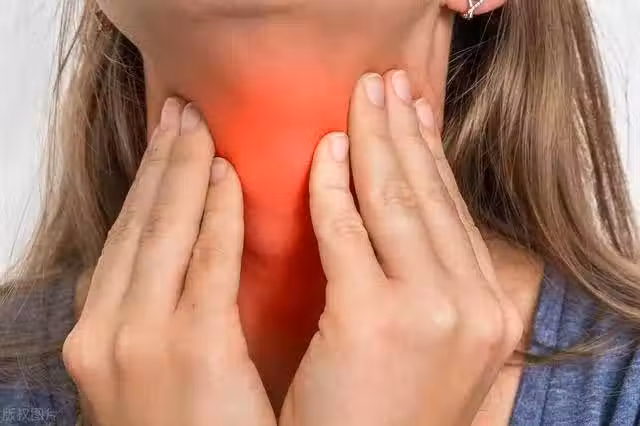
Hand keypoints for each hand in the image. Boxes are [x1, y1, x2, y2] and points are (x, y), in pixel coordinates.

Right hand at [62, 99, 275, 425]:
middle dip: (160, 163)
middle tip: (181, 114)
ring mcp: (140, 341)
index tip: (168, 144)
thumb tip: (192, 264)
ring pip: (163, 233)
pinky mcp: (189, 354)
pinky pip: (205, 267)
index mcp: (100, 335)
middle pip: (137, 226)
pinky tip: (228, 178)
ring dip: (184, 173)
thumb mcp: (154, 371)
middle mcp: (106, 331)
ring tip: (201, 126)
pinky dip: (215, 218)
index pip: (127, 241)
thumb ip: (166, 315)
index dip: (147, 186)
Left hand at [280, 71, 522, 424]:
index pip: (453, 213)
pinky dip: (333, 188)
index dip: (431, 156)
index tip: (413, 113)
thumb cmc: (384, 416)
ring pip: (398, 202)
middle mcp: (475, 306)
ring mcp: (432, 312)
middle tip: (384, 84)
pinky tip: (326, 154)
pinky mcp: (375, 319)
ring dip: (375, 142)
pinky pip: (348, 232)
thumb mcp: (430, 347)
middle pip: (432, 196)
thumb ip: (430, 286)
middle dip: (405, 131)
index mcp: (490, 312)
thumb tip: (410, 224)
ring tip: (359, 99)